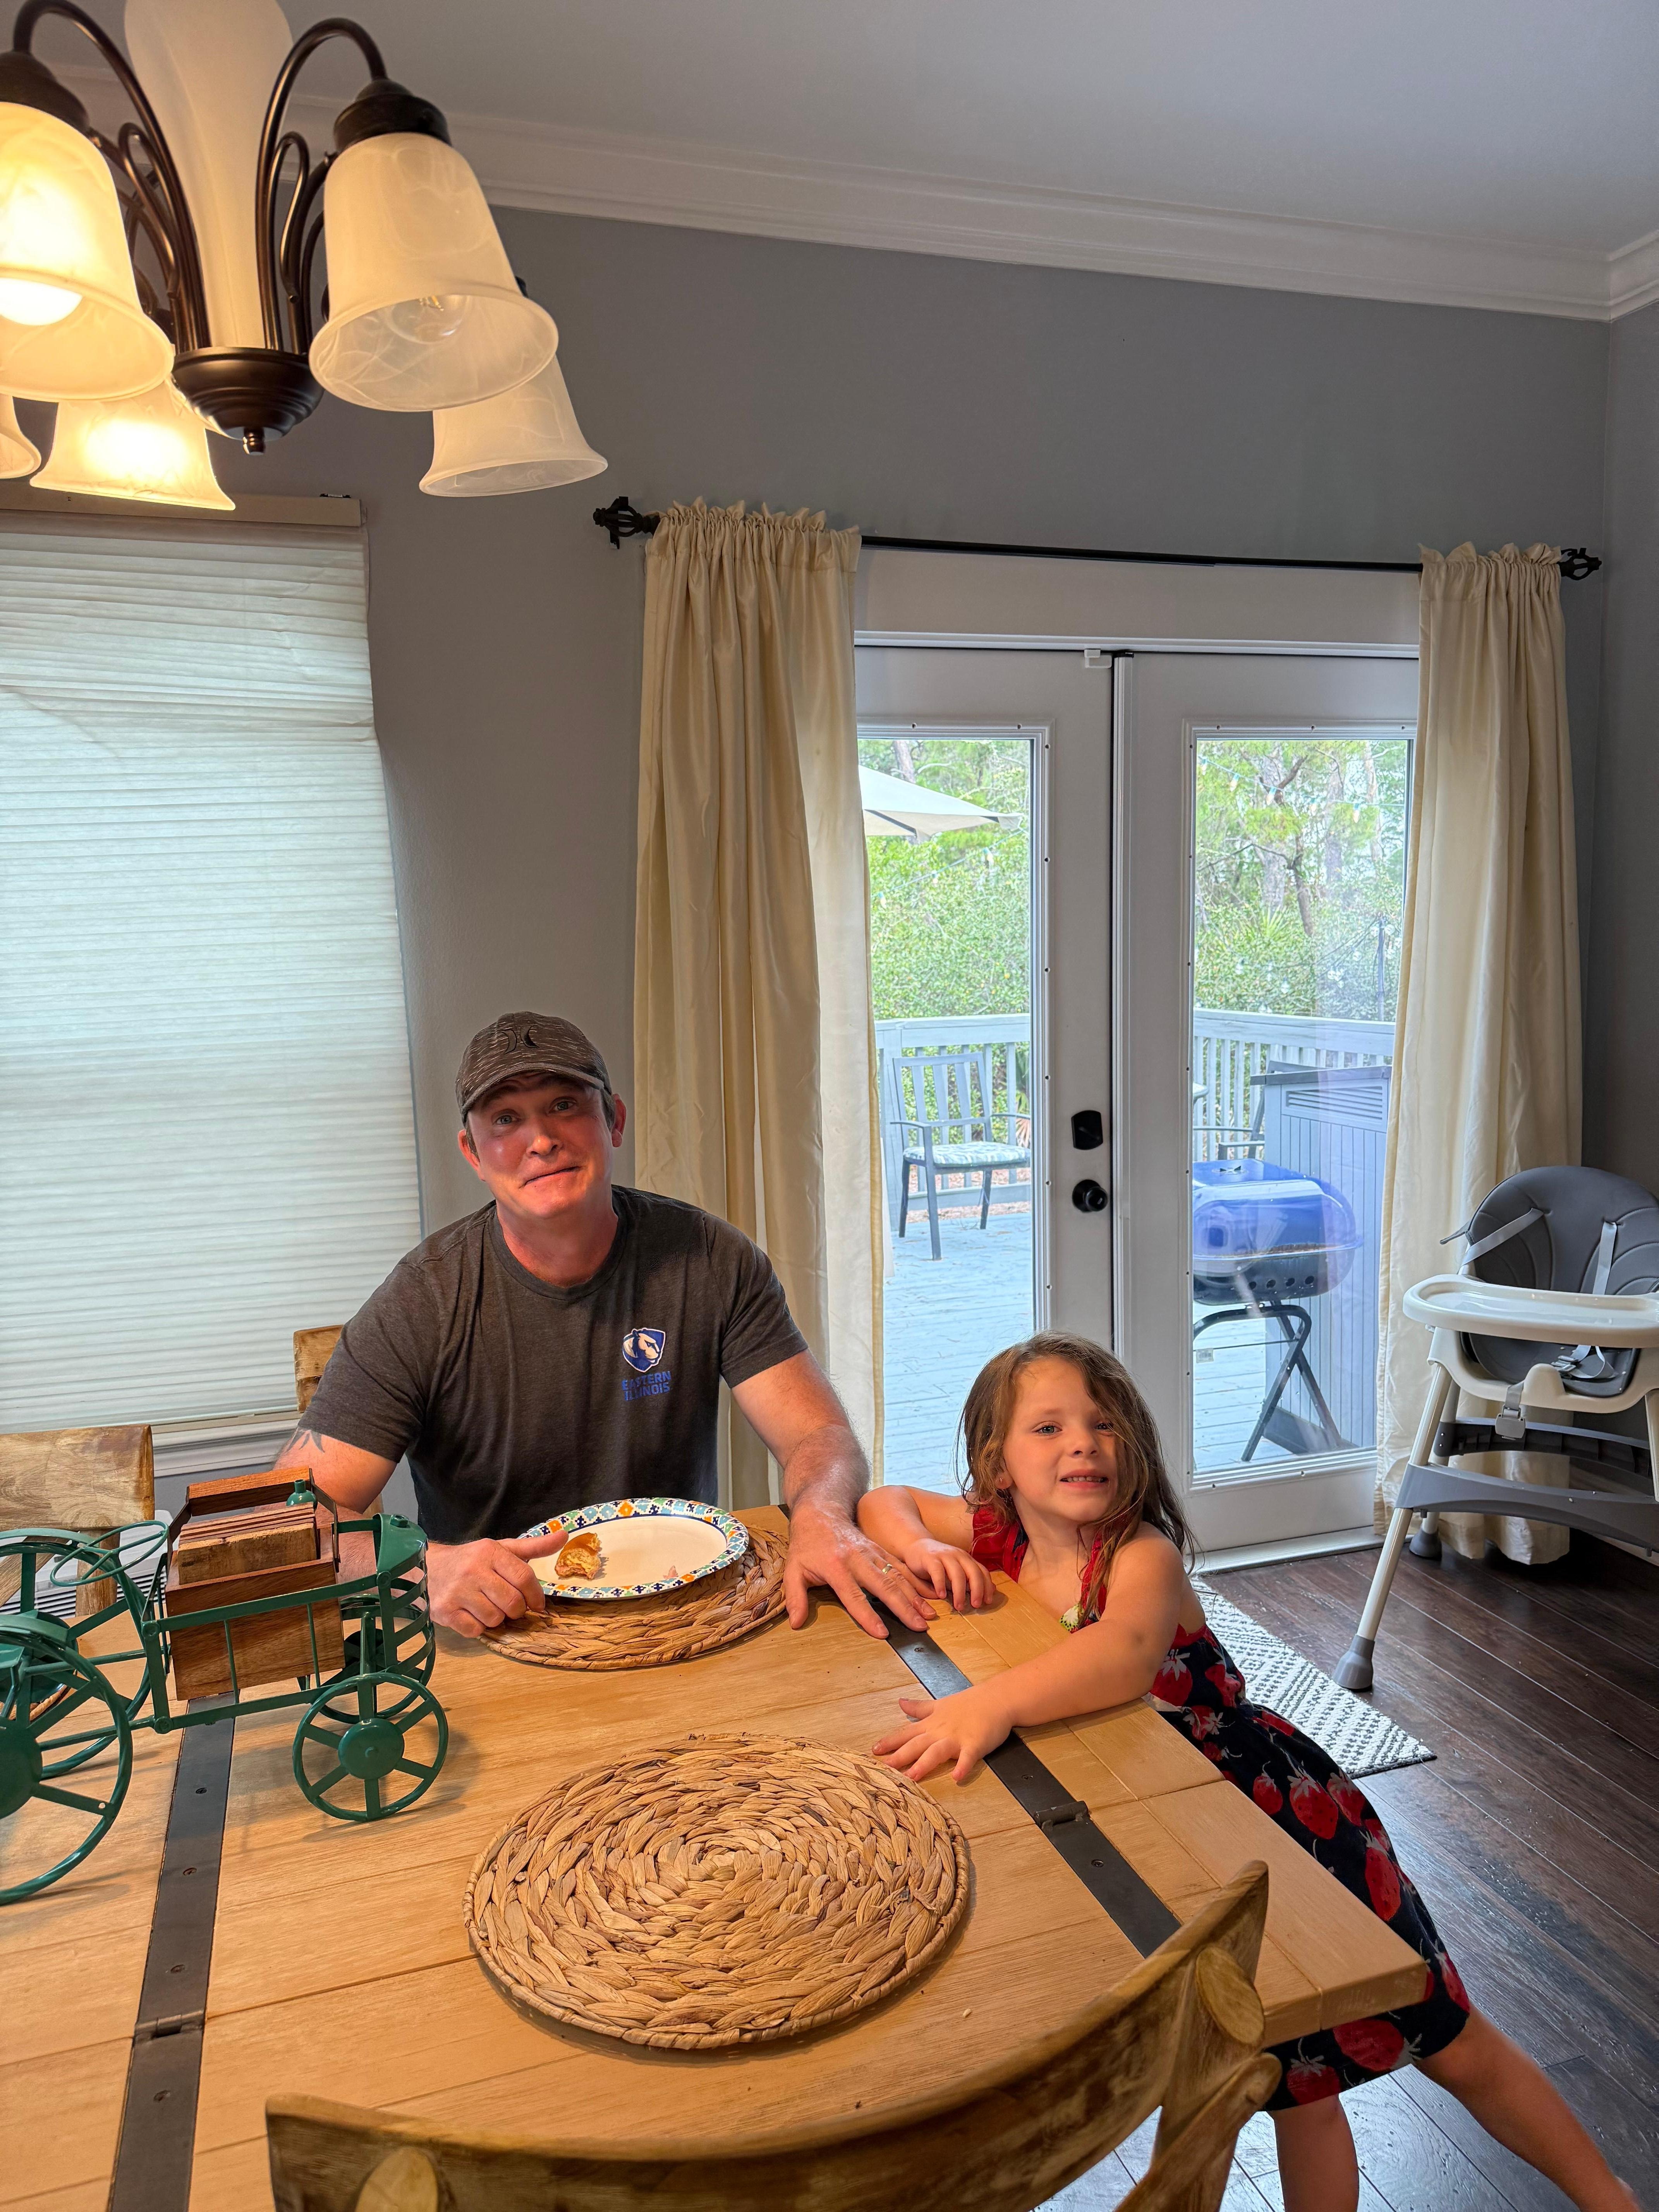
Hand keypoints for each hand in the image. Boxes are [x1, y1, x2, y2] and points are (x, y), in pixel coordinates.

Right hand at [426, 1532, 565, 1637]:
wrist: (429, 1568)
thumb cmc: (472, 1561)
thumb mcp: (501, 1549)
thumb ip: (533, 1546)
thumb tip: (564, 1536)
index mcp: (490, 1552)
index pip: (524, 1577)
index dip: (536, 1595)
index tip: (537, 1605)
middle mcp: (473, 1570)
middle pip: (512, 1603)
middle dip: (517, 1610)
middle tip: (510, 1607)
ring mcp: (458, 1592)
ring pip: (495, 1619)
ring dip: (496, 1618)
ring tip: (487, 1606)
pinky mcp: (445, 1611)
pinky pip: (475, 1630)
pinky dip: (478, 1627)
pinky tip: (471, 1614)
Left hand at [783, 1500, 934, 1637]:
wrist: (821, 1512)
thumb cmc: (806, 1544)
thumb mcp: (793, 1569)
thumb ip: (795, 1597)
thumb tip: (795, 1623)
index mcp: (836, 1567)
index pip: (854, 1596)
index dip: (868, 1616)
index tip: (883, 1634)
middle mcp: (858, 1559)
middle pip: (884, 1585)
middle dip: (904, 1607)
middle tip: (920, 1626)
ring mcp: (872, 1553)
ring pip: (897, 1575)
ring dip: (914, 1596)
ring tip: (929, 1614)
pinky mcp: (879, 1550)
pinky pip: (900, 1566)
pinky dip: (915, 1581)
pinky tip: (927, 1594)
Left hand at [873, 1684, 1012, 1783]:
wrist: (996, 1698)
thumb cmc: (969, 1703)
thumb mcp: (940, 1704)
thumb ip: (919, 1708)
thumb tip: (900, 1703)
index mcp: (932, 1723)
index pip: (906, 1733)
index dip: (890, 1741)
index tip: (873, 1750)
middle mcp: (940, 1731)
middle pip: (917, 1744)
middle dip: (900, 1756)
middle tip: (884, 1768)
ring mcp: (957, 1737)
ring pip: (937, 1752)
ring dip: (924, 1764)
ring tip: (912, 1777)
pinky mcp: (975, 1743)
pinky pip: (968, 1757)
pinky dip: (963, 1766)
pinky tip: (957, 1777)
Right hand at [900, 1537, 993, 1612]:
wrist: (916, 1545)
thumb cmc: (938, 1563)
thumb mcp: (956, 1571)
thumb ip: (971, 1580)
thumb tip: (991, 1589)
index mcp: (967, 1559)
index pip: (982, 1572)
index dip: (987, 1587)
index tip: (987, 1602)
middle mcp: (958, 1555)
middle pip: (973, 1572)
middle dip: (977, 1590)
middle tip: (976, 1606)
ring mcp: (945, 1556)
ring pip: (957, 1573)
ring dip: (960, 1591)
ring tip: (959, 1606)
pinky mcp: (930, 1558)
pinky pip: (937, 1571)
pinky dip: (941, 1584)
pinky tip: (941, 1596)